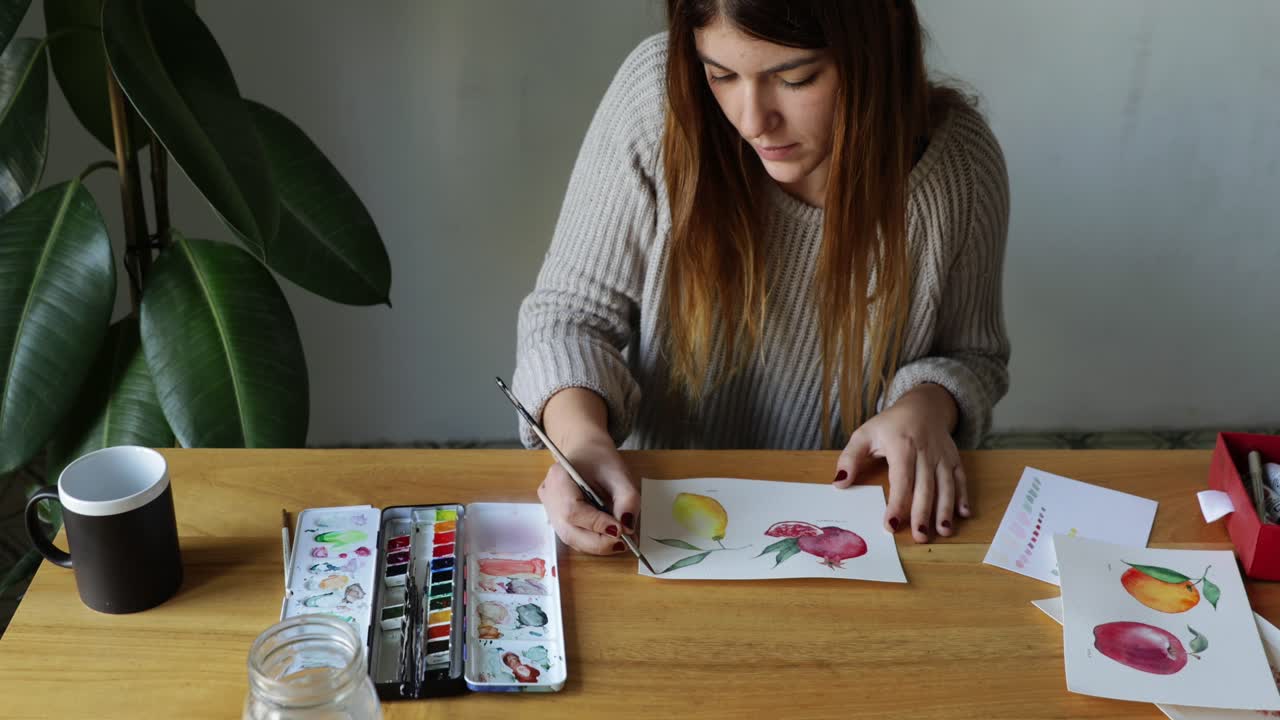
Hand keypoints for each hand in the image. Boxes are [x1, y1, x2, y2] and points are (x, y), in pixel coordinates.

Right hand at [537, 433, 639, 553]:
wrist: (585, 452)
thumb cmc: (600, 460)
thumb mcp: (620, 473)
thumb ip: (627, 499)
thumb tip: (628, 527)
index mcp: (559, 476)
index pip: (573, 511)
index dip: (597, 525)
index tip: (622, 530)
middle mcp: (549, 496)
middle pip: (569, 531)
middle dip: (599, 542)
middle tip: (625, 542)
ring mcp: (549, 510)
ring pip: (571, 538)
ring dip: (597, 545)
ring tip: (620, 541)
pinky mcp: (555, 519)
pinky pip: (573, 536)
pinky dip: (592, 542)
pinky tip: (608, 537)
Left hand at [832, 383, 968, 542]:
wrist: (923, 406)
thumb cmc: (890, 424)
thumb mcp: (864, 434)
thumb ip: (850, 458)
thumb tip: (839, 484)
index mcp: (901, 446)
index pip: (901, 480)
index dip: (897, 503)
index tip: (891, 524)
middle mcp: (925, 452)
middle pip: (925, 487)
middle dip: (923, 514)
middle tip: (919, 537)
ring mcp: (942, 456)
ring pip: (946, 486)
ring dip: (945, 510)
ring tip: (943, 532)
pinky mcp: (954, 459)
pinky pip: (960, 479)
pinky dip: (963, 496)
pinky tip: (963, 514)